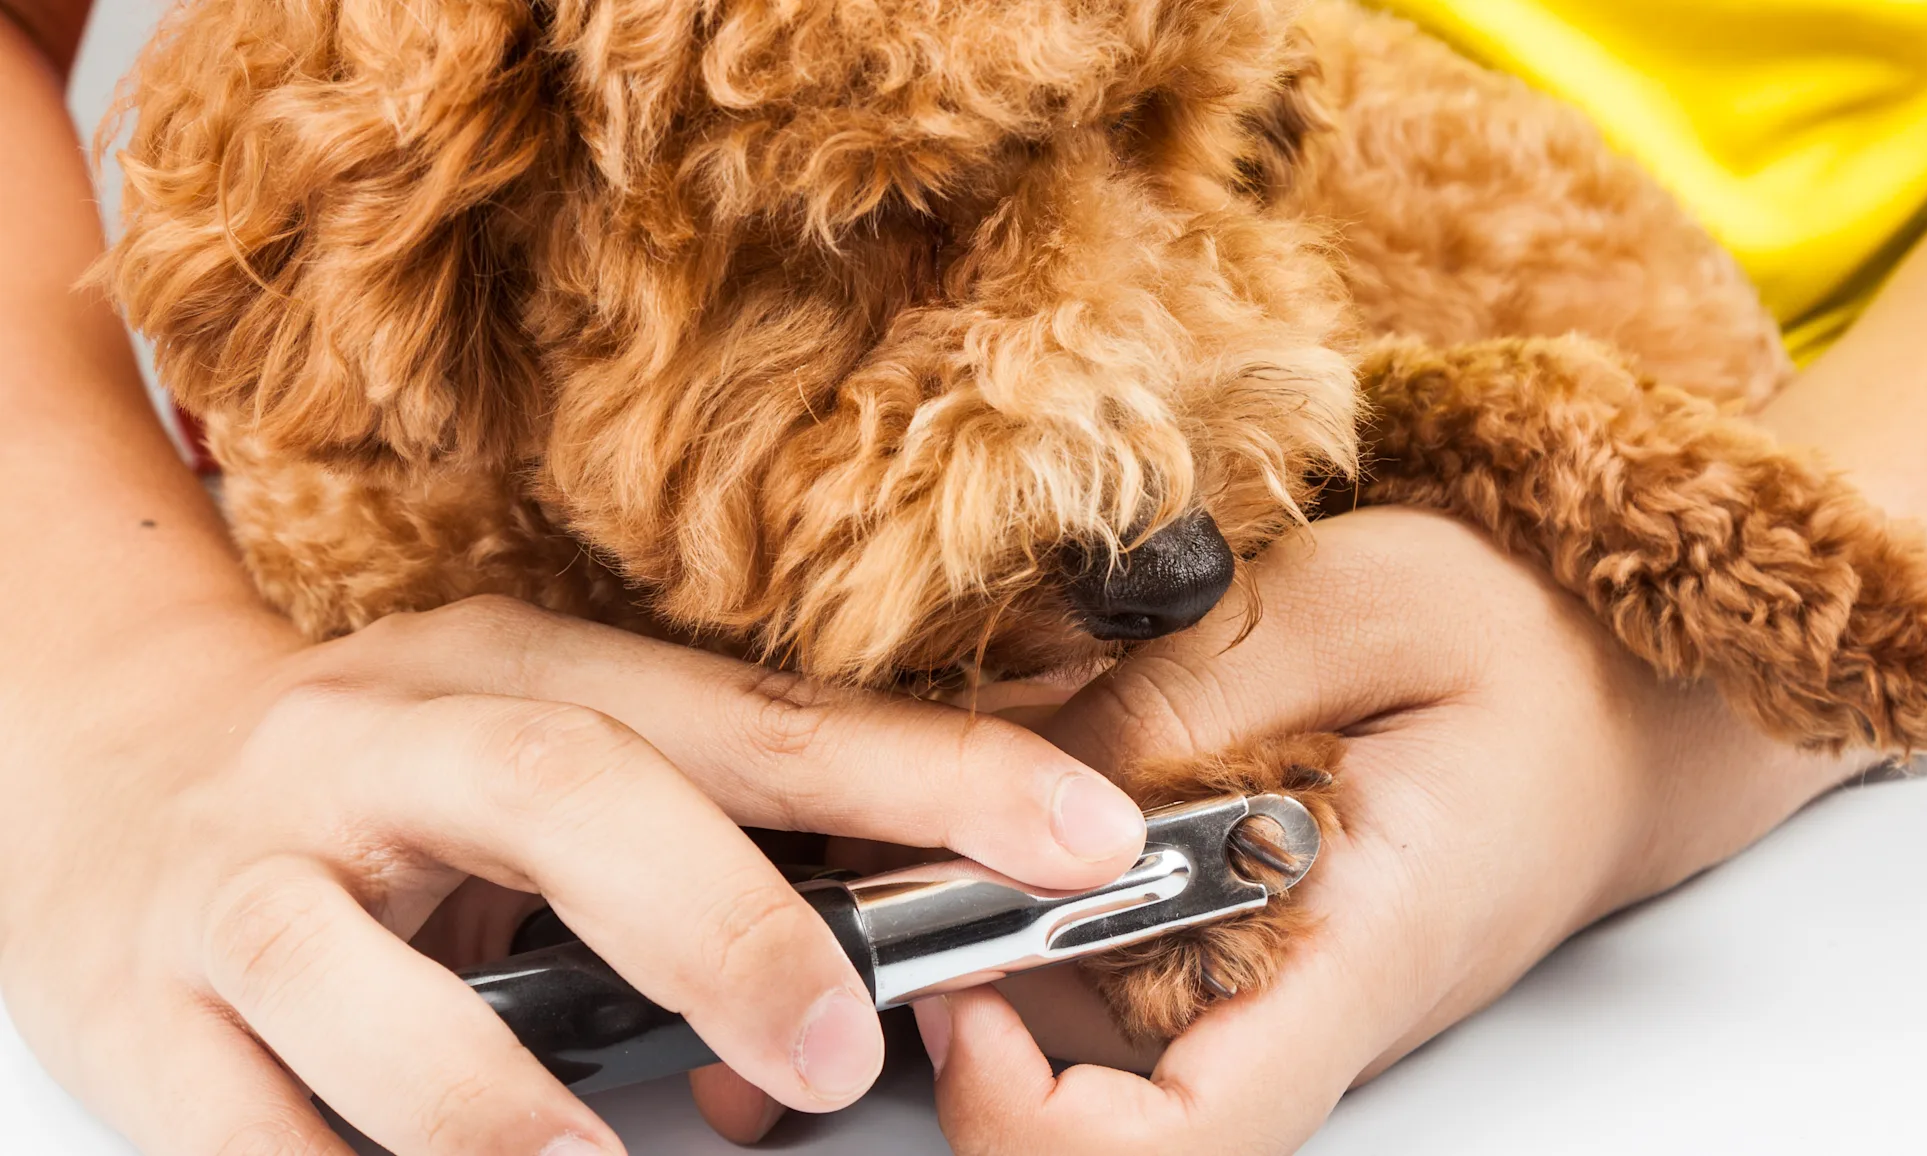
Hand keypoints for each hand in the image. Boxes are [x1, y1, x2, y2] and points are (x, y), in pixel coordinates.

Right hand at [0, 595, 1143, 1155]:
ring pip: (367, 977)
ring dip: (501, 1102)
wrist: (100, 773)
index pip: (754, 717)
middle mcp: (385, 740)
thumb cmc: (377, 785)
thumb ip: (696, 832)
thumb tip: (894, 954)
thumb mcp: (537, 755)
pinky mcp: (150, 1004)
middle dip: (723, 921)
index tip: (1081, 836)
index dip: (926, 774)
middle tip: (838, 1048)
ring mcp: (255, 873)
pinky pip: (243, 1119)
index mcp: (518, 666)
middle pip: (567, 789)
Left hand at [910, 506, 1867, 1153]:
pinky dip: (1041, 876)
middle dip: (966, 976)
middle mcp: (1300, 1003)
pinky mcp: (1243, 946)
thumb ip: (1190, 692)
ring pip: (1078, 1016)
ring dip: (990, 910)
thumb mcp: (1360, 605)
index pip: (1193, 1137)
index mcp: (1357, 949)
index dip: (1040, 1121)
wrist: (1617, 689)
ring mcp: (1268, 986)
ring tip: (964, 765)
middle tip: (903, 833)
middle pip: (1092, 1086)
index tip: (966, 995)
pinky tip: (1036, 766)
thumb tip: (1023, 781)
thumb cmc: (1530, 645)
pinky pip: (1106, 951)